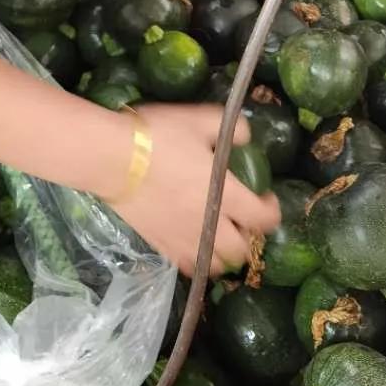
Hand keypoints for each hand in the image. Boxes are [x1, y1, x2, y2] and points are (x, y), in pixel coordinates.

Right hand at [108, 105, 280, 276]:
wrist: (113, 158)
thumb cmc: (159, 137)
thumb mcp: (200, 120)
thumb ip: (232, 130)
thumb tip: (245, 138)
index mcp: (227, 195)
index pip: (264, 219)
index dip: (272, 211)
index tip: (266, 197)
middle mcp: (210, 225)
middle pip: (242, 249)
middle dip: (248, 236)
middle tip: (242, 217)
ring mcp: (184, 239)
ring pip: (216, 264)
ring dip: (224, 252)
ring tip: (219, 234)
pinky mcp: (161, 246)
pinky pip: (188, 265)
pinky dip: (197, 259)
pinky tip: (193, 242)